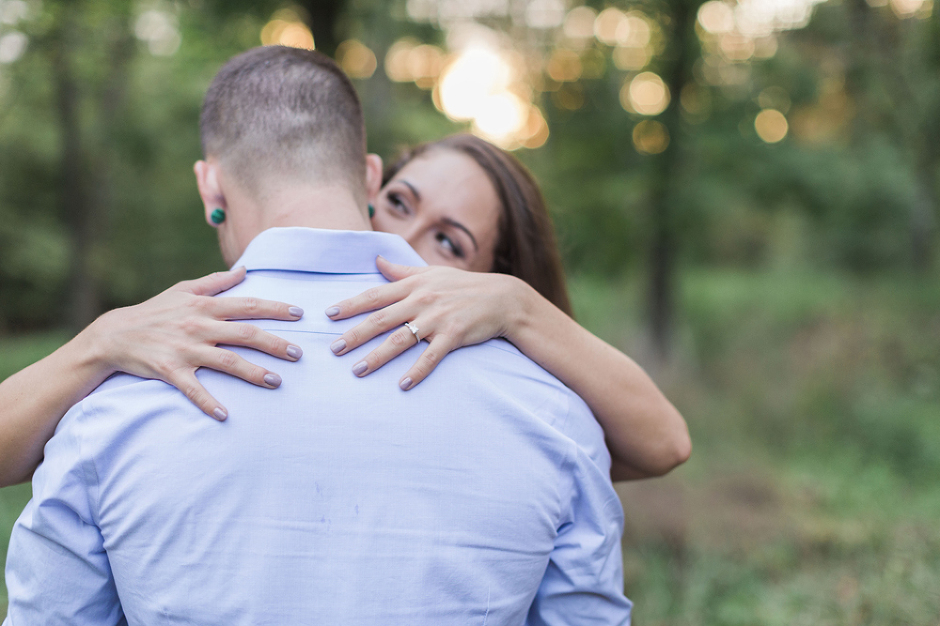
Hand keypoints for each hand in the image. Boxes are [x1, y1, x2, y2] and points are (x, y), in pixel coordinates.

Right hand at [92, 267, 304, 420]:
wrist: (113, 335)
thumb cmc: (154, 311)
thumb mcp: (183, 289)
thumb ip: (216, 281)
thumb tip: (244, 271)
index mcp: (205, 305)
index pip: (248, 305)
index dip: (276, 308)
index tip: (300, 314)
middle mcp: (199, 326)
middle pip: (245, 334)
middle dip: (274, 343)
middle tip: (298, 354)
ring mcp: (185, 349)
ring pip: (227, 362)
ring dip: (253, 373)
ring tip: (276, 381)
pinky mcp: (171, 371)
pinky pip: (193, 389)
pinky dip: (208, 403)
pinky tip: (225, 415)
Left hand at [325, 256, 521, 389]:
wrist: (502, 298)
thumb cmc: (463, 285)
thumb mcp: (431, 272)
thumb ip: (401, 270)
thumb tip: (376, 260)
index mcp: (413, 285)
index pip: (375, 295)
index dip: (351, 305)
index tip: (329, 315)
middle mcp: (421, 300)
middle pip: (381, 319)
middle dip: (355, 334)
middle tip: (334, 348)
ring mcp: (437, 319)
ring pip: (400, 340)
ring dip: (377, 356)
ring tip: (357, 370)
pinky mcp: (453, 336)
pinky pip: (431, 357)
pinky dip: (417, 371)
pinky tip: (403, 385)